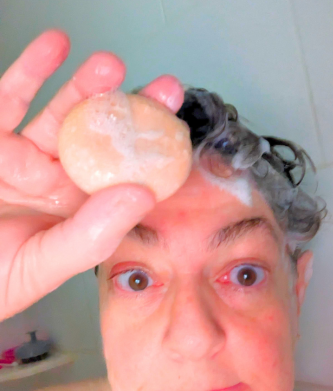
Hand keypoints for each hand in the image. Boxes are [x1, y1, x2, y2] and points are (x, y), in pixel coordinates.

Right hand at [0, 30, 184, 320]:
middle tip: (165, 88)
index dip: (152, 150)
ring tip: (111, 64)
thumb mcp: (46, 264)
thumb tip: (144, 193)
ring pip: (63, 113)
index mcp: (85, 207)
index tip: (176, 125)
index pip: (125, 174)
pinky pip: (10, 100)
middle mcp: (63, 178)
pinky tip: (55, 46)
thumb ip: (94, 233)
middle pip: (103, 138)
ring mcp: (28, 155)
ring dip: (86, 85)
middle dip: (132, 110)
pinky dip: (30, 71)